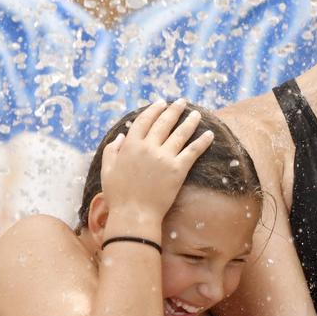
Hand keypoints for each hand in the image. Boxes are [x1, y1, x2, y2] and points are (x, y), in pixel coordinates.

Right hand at [101, 99, 213, 225]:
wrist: (135, 214)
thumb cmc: (118, 195)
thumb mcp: (107, 170)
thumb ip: (112, 150)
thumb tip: (121, 136)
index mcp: (131, 146)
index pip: (144, 121)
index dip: (154, 110)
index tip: (161, 103)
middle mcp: (148, 148)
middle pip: (164, 123)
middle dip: (174, 110)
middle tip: (181, 102)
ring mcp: (164, 158)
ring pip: (180, 134)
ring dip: (190, 122)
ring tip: (196, 114)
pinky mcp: (178, 169)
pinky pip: (193, 151)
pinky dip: (202, 141)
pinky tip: (209, 134)